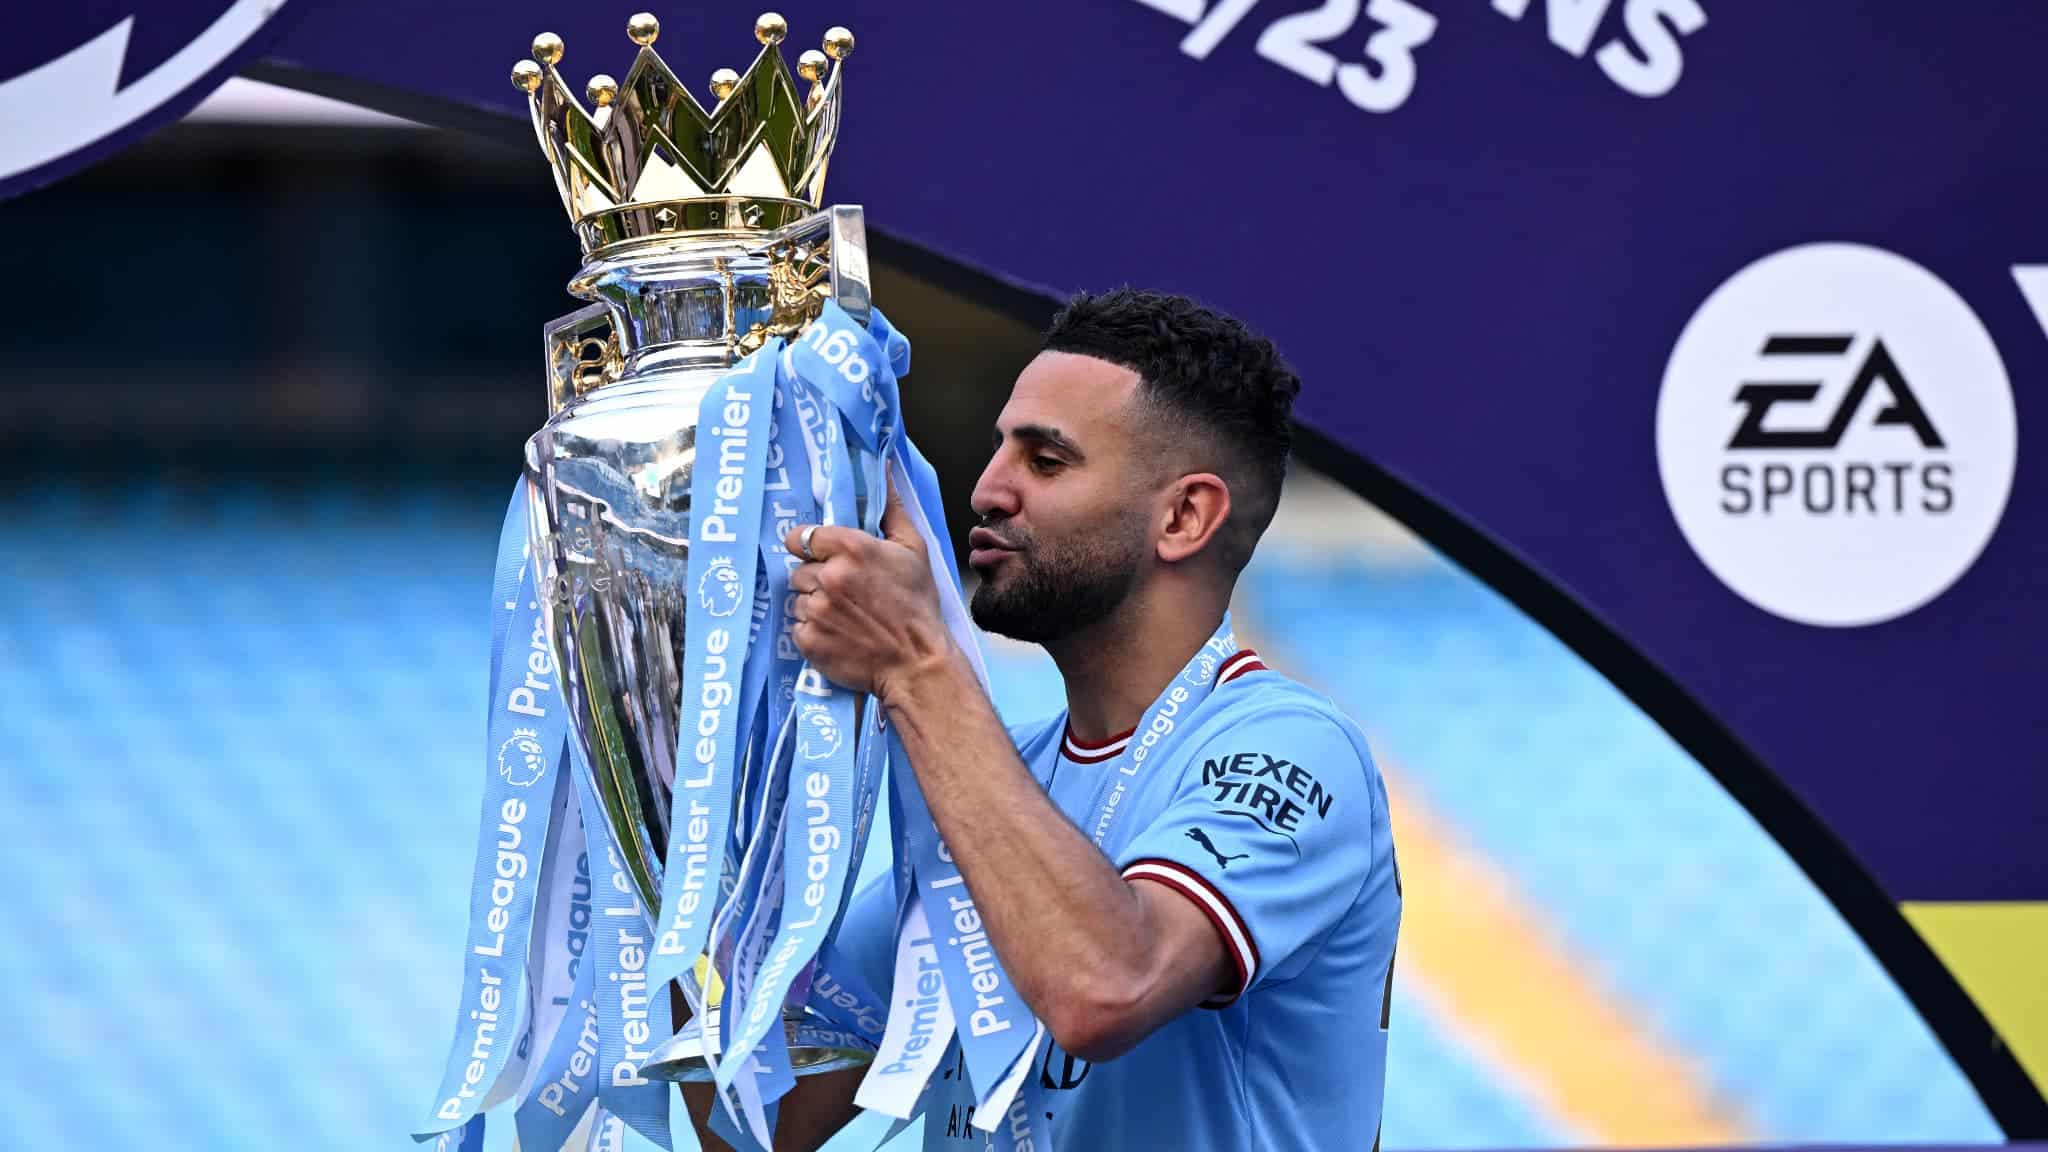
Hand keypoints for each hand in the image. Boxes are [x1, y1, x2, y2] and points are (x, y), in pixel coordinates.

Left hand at [783, 478, 951, 699]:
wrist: (916, 663)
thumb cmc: (917, 606)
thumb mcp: (913, 549)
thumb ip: (891, 508)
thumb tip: (884, 468)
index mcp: (850, 549)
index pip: (801, 537)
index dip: (811, 548)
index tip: (824, 558)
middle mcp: (828, 577)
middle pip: (798, 570)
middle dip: (817, 580)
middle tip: (846, 594)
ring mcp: (815, 610)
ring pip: (797, 599)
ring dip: (814, 606)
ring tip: (845, 616)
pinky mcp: (808, 640)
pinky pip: (797, 628)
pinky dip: (813, 631)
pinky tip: (839, 634)